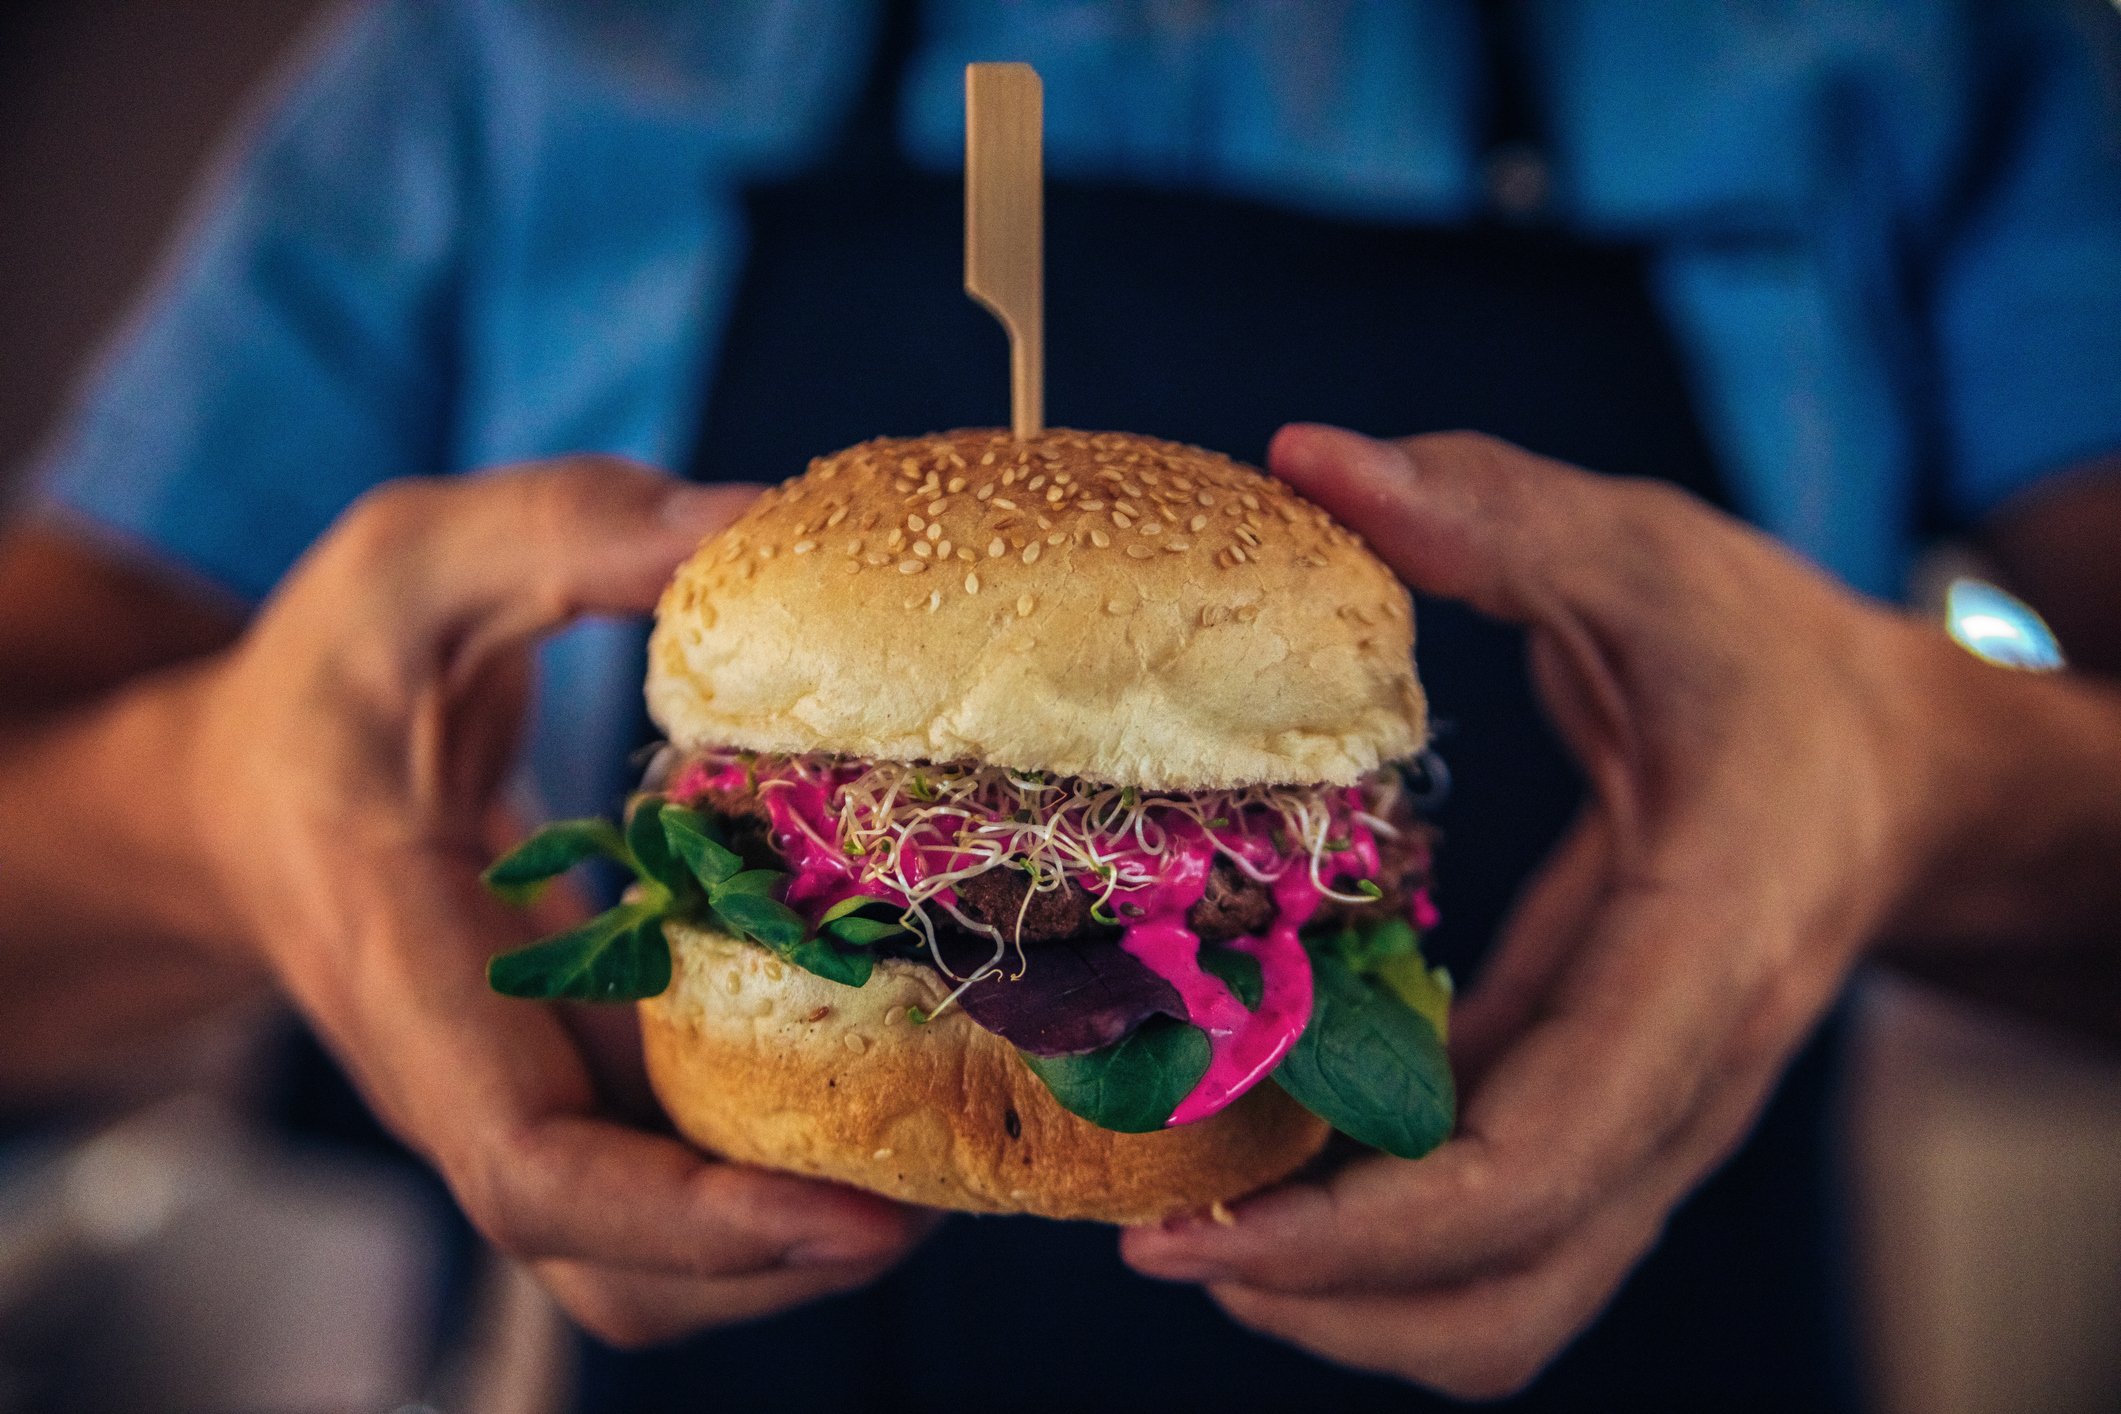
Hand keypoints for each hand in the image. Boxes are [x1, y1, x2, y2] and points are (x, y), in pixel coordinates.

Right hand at [181, 459, 936, 1344]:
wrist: (247, 792)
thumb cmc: (325, 682)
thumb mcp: (419, 563)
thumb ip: (572, 534)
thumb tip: (765, 521)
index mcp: (411, 974)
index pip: (530, 1167)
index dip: (689, 1221)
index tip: (848, 1220)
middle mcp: (473, 1076)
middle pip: (615, 1266)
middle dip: (778, 1262)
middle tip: (955, 1187)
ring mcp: (532, 1092)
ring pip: (654, 1251)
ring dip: (797, 1235)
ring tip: (956, 1145)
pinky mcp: (584, 1077)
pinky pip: (680, 1166)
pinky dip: (785, 1161)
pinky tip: (899, 1074)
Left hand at [1124, 427, 1952, 1396]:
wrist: (1902, 769)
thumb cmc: (1783, 668)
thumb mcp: (1651, 559)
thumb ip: (1495, 511)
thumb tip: (1309, 458)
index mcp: (1699, 958)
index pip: (1538, 1165)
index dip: (1366, 1232)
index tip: (1207, 1235)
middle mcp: (1678, 1083)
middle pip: (1510, 1290)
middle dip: (1329, 1298)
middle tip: (1159, 1238)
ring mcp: (1644, 1118)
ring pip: (1509, 1301)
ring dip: (1351, 1297)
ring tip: (1197, 1217)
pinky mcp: (1601, 1112)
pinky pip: (1496, 1229)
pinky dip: (1381, 1228)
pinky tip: (1269, 1151)